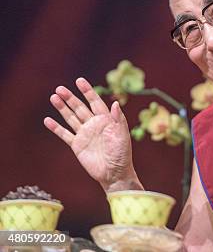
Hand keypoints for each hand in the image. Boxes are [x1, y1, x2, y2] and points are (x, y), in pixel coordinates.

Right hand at [44, 77, 141, 191]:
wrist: (114, 173)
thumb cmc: (122, 154)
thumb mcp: (122, 136)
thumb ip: (119, 120)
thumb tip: (115, 103)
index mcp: (106, 120)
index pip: (95, 102)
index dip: (87, 91)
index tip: (79, 81)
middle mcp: (94, 124)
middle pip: (80, 108)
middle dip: (70, 98)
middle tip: (60, 88)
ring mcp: (85, 134)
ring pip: (71, 118)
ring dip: (62, 108)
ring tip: (54, 98)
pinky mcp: (77, 145)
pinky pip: (65, 134)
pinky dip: (56, 128)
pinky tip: (48, 120)